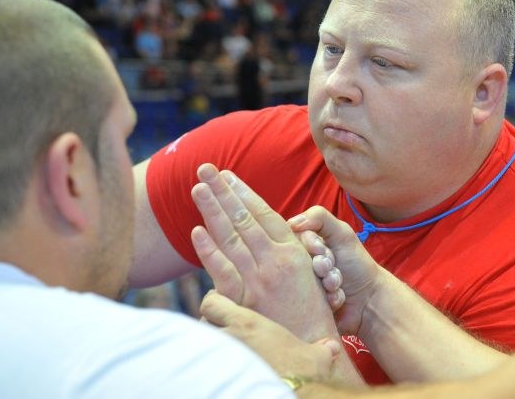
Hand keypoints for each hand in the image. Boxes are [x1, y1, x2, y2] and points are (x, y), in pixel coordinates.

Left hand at [190, 163, 337, 341]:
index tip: (228, 176)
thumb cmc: (315, 310)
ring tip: (197, 188)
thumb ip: (291, 249)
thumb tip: (269, 231)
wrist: (318, 346)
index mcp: (294, 251)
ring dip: (212, 210)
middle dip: (223, 191)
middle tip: (205, 168)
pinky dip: (208, 250)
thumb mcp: (311, 273)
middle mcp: (276, 260)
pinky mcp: (246, 301)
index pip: (264, 213)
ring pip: (231, 236)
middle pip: (243, 218)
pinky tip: (196, 231)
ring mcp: (260, 279)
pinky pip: (223, 270)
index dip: (244, 192)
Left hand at [200, 290, 341, 379]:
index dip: (214, 302)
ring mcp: (221, 358)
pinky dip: (210, 367)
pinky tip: (224, 373)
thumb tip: (332, 348)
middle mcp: (228, 338)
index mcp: (247, 324)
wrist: (292, 394)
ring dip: (209, 346)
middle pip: (202, 323)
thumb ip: (323, 348)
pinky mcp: (218, 377)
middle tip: (225, 332)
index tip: (223, 306)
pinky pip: (204, 367)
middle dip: (211, 326)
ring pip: (201, 344)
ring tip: (224, 353)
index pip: (211, 301)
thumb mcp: (318, 356)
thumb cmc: (304, 373)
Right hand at [289, 206, 385, 335]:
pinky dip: (328, 298)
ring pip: (302, 283)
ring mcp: (302, 287)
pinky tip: (338, 298)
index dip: (309, 245)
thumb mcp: (342, 233)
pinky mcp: (307, 307)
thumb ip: (319, 218)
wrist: (370, 298)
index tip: (323, 249)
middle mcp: (300, 265)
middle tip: (331, 267)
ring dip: (326, 282)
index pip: (291, 239)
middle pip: (295, 262)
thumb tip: (291, 222)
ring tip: (338, 284)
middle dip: (320, 265)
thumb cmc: (356, 263)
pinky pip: (310, 302)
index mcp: (304, 246)